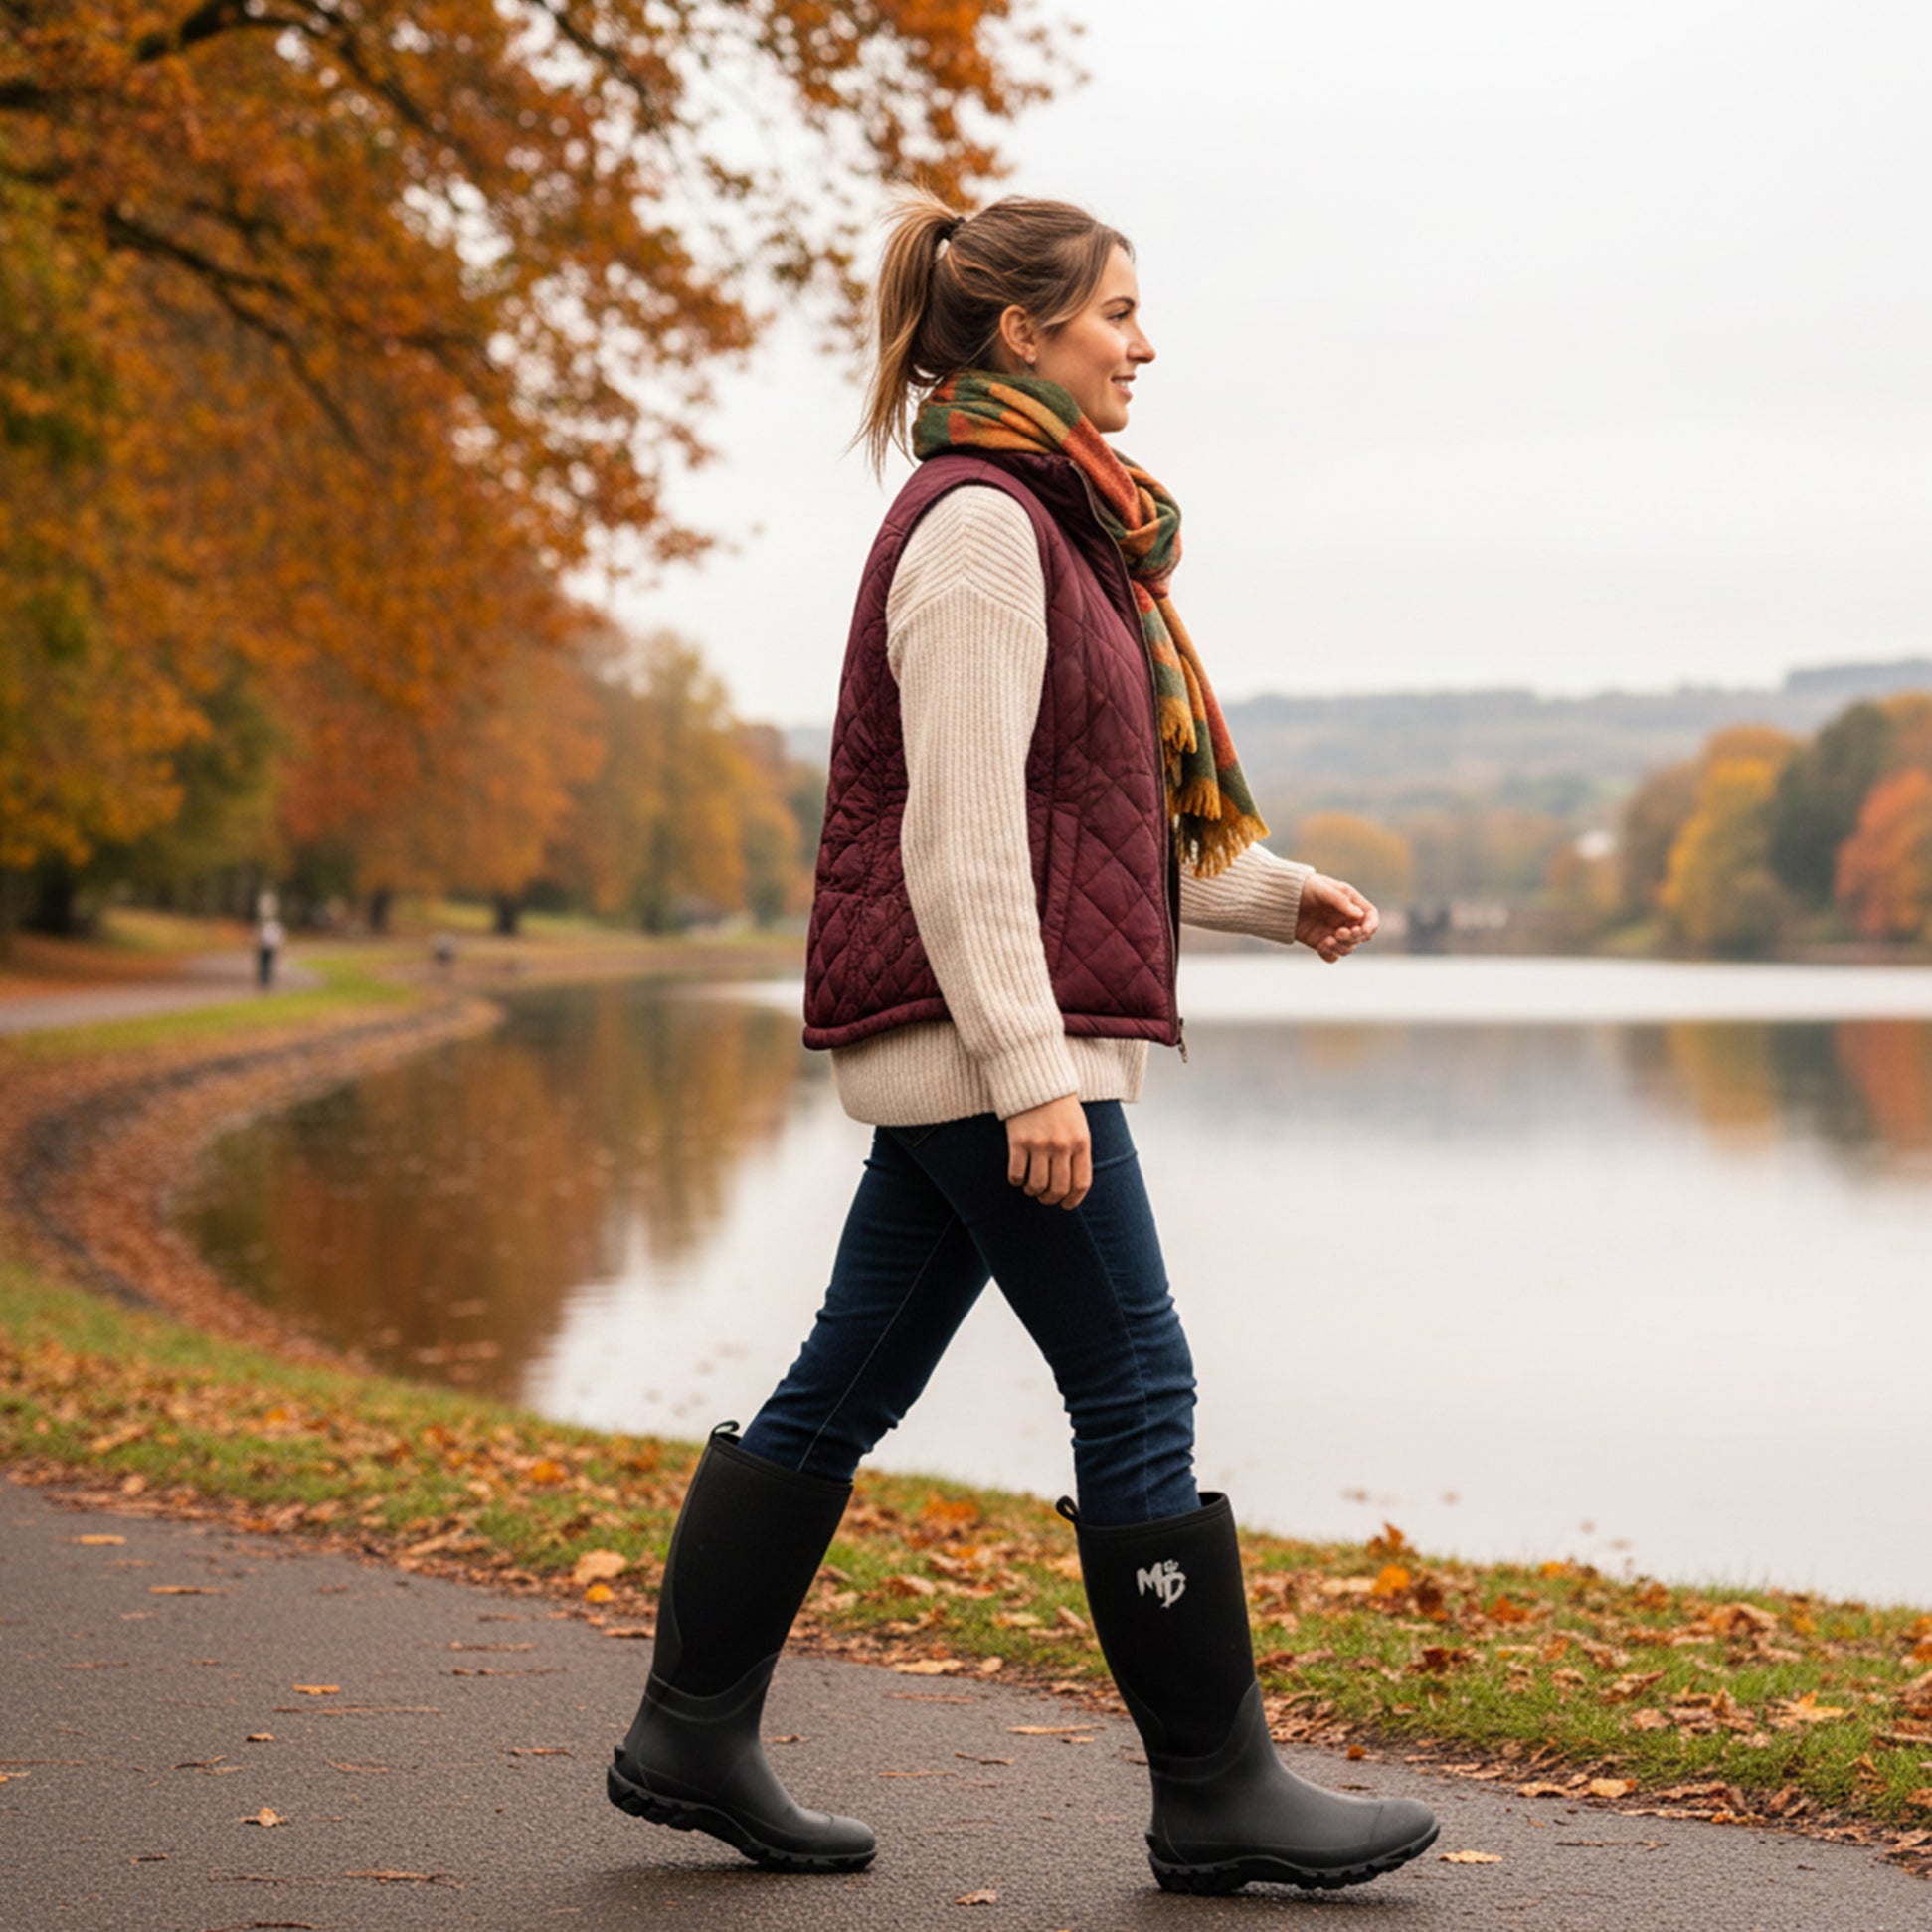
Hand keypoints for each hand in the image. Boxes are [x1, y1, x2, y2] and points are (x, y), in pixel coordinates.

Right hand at [1004, 1092, 1090, 1208]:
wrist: (1037, 1080)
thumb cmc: (1060, 1107)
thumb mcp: (1079, 1127)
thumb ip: (1078, 1153)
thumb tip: (1072, 1187)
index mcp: (1081, 1143)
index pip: (1080, 1183)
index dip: (1073, 1200)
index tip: (1065, 1205)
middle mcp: (1062, 1146)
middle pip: (1058, 1188)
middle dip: (1051, 1199)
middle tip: (1045, 1198)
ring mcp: (1039, 1144)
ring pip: (1037, 1185)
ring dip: (1033, 1192)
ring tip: (1031, 1187)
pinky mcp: (1018, 1141)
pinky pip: (1016, 1174)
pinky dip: (1016, 1181)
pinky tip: (1018, 1177)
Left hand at [1296, 872, 1378, 962]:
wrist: (1280, 897)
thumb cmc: (1303, 887)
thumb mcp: (1322, 889)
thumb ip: (1341, 901)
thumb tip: (1360, 915)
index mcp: (1351, 902)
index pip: (1370, 916)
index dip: (1371, 925)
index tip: (1361, 930)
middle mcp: (1344, 918)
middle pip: (1361, 936)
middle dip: (1353, 937)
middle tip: (1338, 933)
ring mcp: (1333, 932)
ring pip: (1348, 947)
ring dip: (1341, 947)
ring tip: (1327, 941)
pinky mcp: (1320, 942)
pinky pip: (1332, 955)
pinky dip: (1330, 954)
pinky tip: (1320, 946)